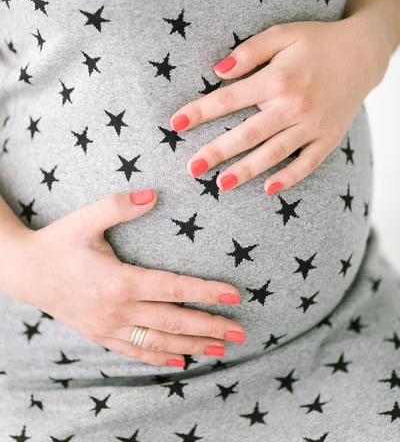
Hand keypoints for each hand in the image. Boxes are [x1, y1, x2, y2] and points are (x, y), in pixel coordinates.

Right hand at [1, 190, 244, 367]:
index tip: (234, 294)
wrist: (26, 272)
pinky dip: (159, 358)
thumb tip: (152, 194)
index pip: (174, 288)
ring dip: (192, 346)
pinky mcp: (100, 335)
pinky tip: (179, 362)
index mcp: (119, 281)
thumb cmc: (58, 242)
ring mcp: (108, 327)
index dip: (206, 292)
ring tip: (221, 349)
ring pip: (158, 342)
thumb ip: (119, 204)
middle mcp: (117, 309)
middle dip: (210, 326)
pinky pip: (135, 351)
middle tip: (240, 332)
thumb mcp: (85, 218)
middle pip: (173, 322)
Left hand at [170, 16, 384, 194]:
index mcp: (277, 79)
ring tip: (221, 185)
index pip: (229, 99)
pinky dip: (288, 178)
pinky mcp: (328, 138)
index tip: (175, 124)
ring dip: (246, 171)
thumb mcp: (282, 33)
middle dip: (216, 152)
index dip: (199, 112)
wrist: (363, 52)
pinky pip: (307, 164)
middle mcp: (293, 106)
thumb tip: (217, 72)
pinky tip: (268, 188)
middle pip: (247, 134)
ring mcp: (312, 125)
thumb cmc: (317, 41)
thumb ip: (249, 52)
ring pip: (273, 153)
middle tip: (192, 168)